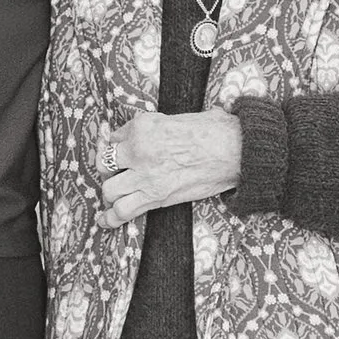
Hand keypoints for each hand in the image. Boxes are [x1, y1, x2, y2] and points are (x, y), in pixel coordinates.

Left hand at [99, 107, 243, 225]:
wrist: (233, 151)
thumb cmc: (211, 131)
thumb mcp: (174, 118)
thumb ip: (150, 126)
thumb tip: (135, 133)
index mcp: (142, 127)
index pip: (113, 137)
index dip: (117, 145)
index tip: (122, 150)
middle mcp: (138, 151)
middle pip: (104, 164)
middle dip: (108, 170)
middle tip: (119, 172)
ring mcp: (146, 176)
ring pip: (109, 190)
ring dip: (111, 192)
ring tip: (117, 193)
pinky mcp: (157, 197)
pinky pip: (123, 211)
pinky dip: (111, 218)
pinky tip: (106, 220)